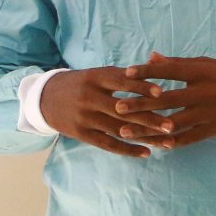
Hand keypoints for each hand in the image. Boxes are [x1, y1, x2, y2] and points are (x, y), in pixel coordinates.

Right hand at [38, 67, 167, 157]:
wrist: (44, 98)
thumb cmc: (82, 83)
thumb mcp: (98, 74)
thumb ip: (125, 74)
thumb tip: (158, 62)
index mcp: (95, 78)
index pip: (121, 82)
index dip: (141, 87)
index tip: (162, 93)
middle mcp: (89, 97)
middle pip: (123, 110)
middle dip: (149, 118)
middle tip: (171, 125)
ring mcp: (84, 117)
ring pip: (118, 129)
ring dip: (144, 137)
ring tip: (167, 141)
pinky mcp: (80, 133)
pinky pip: (107, 144)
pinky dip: (127, 149)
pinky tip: (146, 153)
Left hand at [115, 53, 215, 149]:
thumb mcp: (206, 64)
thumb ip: (178, 63)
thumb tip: (150, 57)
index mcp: (202, 71)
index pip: (171, 69)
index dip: (148, 71)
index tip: (127, 73)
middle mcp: (205, 92)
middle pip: (167, 99)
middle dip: (140, 104)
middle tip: (117, 107)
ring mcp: (209, 112)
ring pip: (173, 122)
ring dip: (147, 128)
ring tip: (124, 131)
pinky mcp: (214, 128)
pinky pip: (188, 137)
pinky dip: (169, 142)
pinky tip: (152, 144)